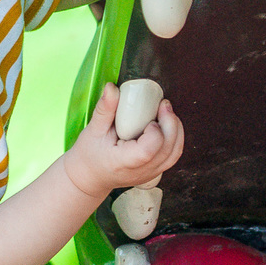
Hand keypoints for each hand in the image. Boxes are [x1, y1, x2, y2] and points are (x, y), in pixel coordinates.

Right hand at [62, 82, 183, 197]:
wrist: (90, 177)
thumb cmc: (89, 155)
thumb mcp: (93, 131)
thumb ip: (105, 109)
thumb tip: (111, 87)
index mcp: (122, 162)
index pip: (148, 151)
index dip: (155, 132)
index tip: (148, 119)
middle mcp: (140, 172)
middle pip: (168, 150)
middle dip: (171, 124)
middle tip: (163, 105)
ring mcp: (150, 174)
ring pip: (175, 153)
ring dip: (176, 130)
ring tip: (166, 113)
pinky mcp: (155, 171)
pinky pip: (173, 155)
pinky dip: (175, 138)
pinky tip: (166, 125)